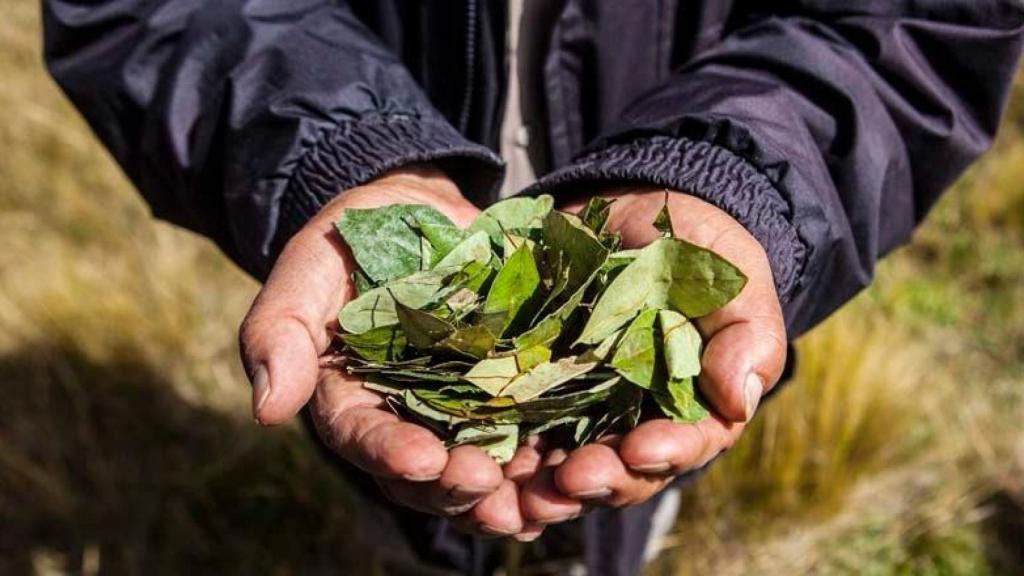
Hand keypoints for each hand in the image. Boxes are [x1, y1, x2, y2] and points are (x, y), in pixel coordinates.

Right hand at [238, 167, 528, 535]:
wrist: (418, 213)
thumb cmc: (353, 238)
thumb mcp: (310, 266)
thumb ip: (280, 329)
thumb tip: (267, 410)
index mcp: (349, 397)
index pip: (362, 435)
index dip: (390, 452)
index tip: (421, 459)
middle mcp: (405, 417)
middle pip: (425, 472)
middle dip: (454, 485)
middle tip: (484, 484)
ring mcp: (460, 409)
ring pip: (479, 468)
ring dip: (506, 492)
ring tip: (534, 501)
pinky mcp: (509, 390)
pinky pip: (529, 434)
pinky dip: (548, 459)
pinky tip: (571, 471)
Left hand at [515, 188, 787, 522]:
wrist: (628, 214)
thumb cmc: (695, 250)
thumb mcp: (731, 279)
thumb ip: (746, 335)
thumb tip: (739, 398)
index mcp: (690, 407)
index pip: (683, 445)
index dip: (664, 454)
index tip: (640, 450)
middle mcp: (633, 422)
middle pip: (618, 472)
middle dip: (596, 481)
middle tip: (571, 481)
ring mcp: (578, 410)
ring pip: (562, 467)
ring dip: (543, 489)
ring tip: (523, 493)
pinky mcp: (530, 389)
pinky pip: (512, 432)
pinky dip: (498, 458)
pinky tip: (479, 469)